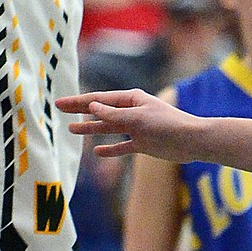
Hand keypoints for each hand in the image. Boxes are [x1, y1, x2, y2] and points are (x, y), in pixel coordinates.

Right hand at [55, 88, 194, 159]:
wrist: (192, 141)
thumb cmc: (167, 124)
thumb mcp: (137, 118)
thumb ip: (113, 115)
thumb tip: (92, 106)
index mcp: (131, 99)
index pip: (99, 99)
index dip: (78, 102)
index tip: (60, 103)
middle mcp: (131, 111)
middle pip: (100, 111)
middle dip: (80, 110)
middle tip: (60, 109)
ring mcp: (136, 128)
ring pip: (108, 128)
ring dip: (91, 129)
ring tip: (72, 130)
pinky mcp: (143, 144)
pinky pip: (121, 146)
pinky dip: (110, 149)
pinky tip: (97, 151)